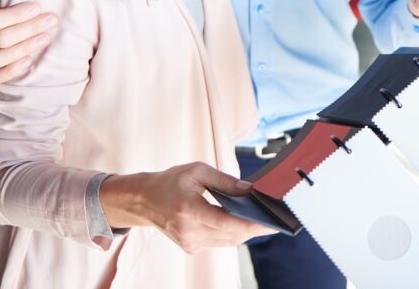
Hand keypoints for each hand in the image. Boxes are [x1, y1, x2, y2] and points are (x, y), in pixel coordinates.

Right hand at [101, 163, 275, 252]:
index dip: (250, 225)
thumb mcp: (197, 171)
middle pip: (231, 236)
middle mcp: (188, 231)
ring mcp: (189, 243)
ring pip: (227, 242)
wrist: (144, 200)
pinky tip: (241, 222)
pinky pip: (219, 242)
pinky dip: (231, 233)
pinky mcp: (191, 248)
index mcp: (188, 209)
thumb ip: (225, 181)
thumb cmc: (171, 181)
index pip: (225, 223)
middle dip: (254, 228)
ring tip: (262, 220)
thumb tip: (250, 190)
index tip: (270, 223)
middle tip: (274, 219)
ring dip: (245, 232)